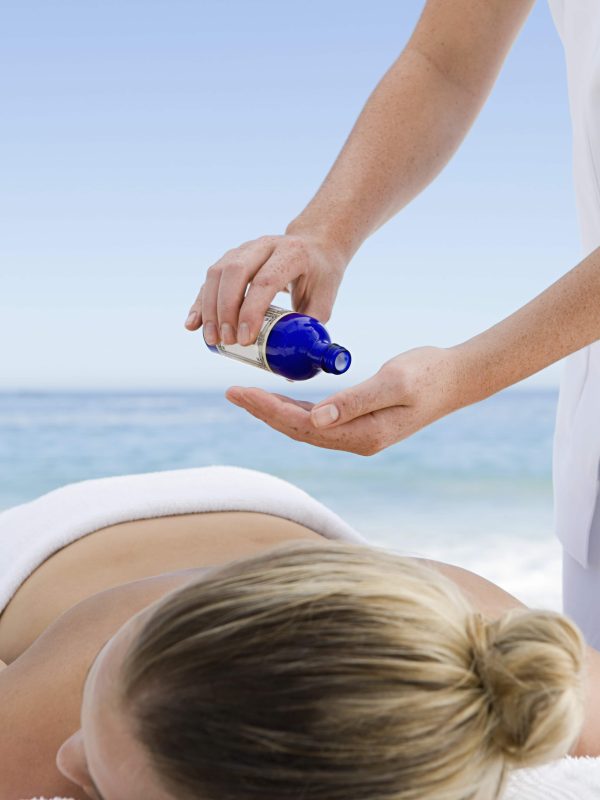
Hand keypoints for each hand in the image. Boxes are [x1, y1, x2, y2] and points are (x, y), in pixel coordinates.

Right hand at [185, 233, 346, 345]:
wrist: (314, 244)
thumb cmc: (320, 275)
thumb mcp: (324, 299)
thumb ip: (310, 329)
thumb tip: (291, 371)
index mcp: (291, 253)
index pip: (265, 281)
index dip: (252, 311)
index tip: (246, 340)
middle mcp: (264, 245)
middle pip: (235, 273)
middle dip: (226, 311)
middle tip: (229, 342)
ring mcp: (244, 248)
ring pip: (217, 273)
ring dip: (210, 308)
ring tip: (213, 340)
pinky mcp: (230, 257)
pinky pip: (210, 279)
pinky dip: (200, 302)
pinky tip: (193, 324)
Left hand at [226, 346, 465, 454]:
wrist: (455, 378)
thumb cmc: (428, 375)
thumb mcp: (393, 382)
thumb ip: (355, 401)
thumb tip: (315, 419)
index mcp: (362, 434)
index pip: (302, 426)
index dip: (268, 409)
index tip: (240, 391)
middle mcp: (356, 440)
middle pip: (297, 429)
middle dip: (263, 411)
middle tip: (232, 392)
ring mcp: (358, 434)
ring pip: (305, 426)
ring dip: (276, 411)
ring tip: (247, 395)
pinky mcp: (360, 424)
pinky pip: (318, 419)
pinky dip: (295, 408)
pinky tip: (280, 397)